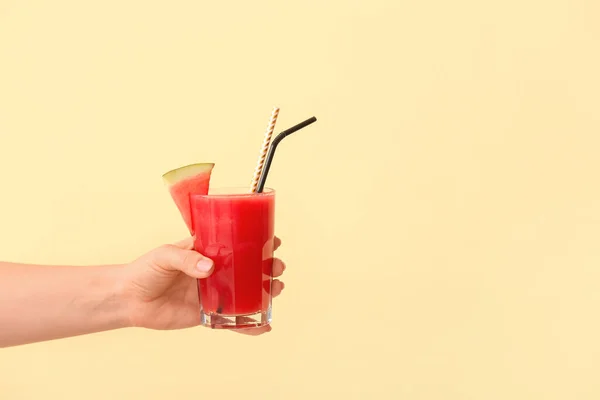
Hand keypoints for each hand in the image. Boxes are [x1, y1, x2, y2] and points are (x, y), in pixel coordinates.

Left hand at [120, 237, 284, 334]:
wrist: (128, 299)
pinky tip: (264, 327)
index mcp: (207, 251)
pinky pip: (232, 320)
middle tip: (277, 268)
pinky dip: (248, 325)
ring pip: (245, 293)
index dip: (257, 242)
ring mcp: (213, 293)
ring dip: (265, 292)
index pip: (237, 243)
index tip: (274, 240)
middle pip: (248, 268)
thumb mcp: (164, 256)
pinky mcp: (207, 314)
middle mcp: (214, 271)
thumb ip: (186, 259)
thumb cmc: (144, 270)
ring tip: (277, 290)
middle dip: (267, 267)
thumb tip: (209, 268)